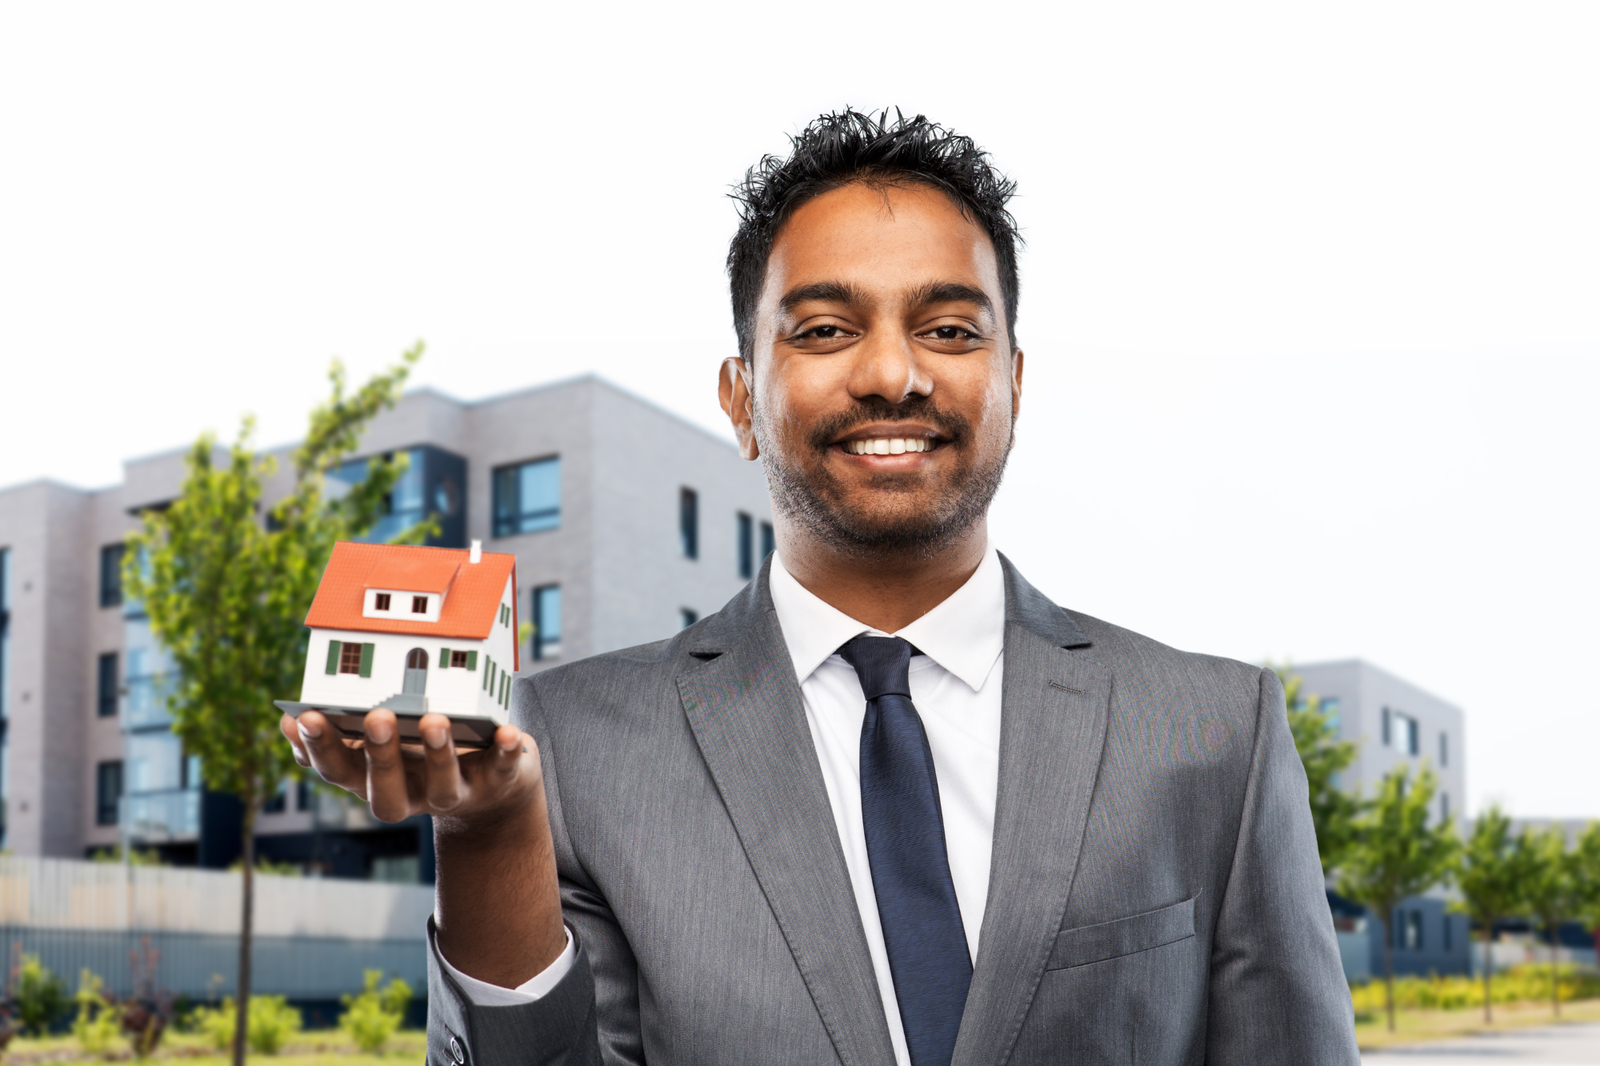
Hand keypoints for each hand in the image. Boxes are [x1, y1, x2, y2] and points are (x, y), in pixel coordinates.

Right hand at [281, 708, 565, 985]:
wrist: (492, 786)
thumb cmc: (426, 752)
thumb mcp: (383, 747)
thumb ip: (343, 737)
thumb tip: (290, 725)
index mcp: (374, 781)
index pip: (340, 772)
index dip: (321, 749)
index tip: (307, 715)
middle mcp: (411, 796)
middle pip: (386, 794)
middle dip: (381, 757)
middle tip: (378, 716)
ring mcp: (454, 794)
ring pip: (443, 787)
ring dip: (438, 755)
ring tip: (434, 721)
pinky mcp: (496, 782)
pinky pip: (501, 771)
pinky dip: (505, 753)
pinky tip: (508, 733)